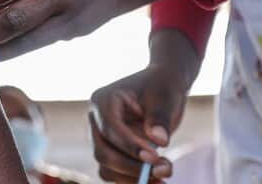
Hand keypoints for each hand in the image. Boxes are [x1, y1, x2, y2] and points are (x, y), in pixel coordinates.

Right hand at [89, 63, 189, 182]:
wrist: (163, 89)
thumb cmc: (162, 87)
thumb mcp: (165, 96)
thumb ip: (160, 117)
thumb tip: (159, 141)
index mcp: (103, 101)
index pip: (110, 128)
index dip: (130, 145)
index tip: (154, 157)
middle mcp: (97, 121)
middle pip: (103, 152)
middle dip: (131, 166)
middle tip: (162, 169)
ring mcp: (102, 139)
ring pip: (107, 168)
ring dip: (133, 177)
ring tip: (164, 172)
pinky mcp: (113, 153)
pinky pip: (116, 174)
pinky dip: (134, 181)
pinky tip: (158, 181)